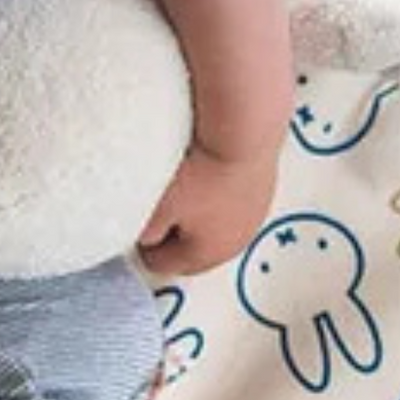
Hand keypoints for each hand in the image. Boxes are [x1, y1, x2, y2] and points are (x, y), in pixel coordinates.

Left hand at [140, 139, 280, 277]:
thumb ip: (146, 230)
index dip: (144, 247)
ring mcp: (251, 222)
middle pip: (193, 253)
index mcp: (204, 255)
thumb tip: (146, 238)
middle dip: (174, 238)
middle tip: (159, 215)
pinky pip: (233, 208)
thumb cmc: (203, 172)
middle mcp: (232, 246)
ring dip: (200, 220)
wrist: (244, 135)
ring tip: (186, 193)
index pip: (162, 264)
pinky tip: (211, 179)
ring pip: (216, 231)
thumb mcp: (159, 206)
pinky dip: (220, 200)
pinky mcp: (263, 196)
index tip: (136, 229)